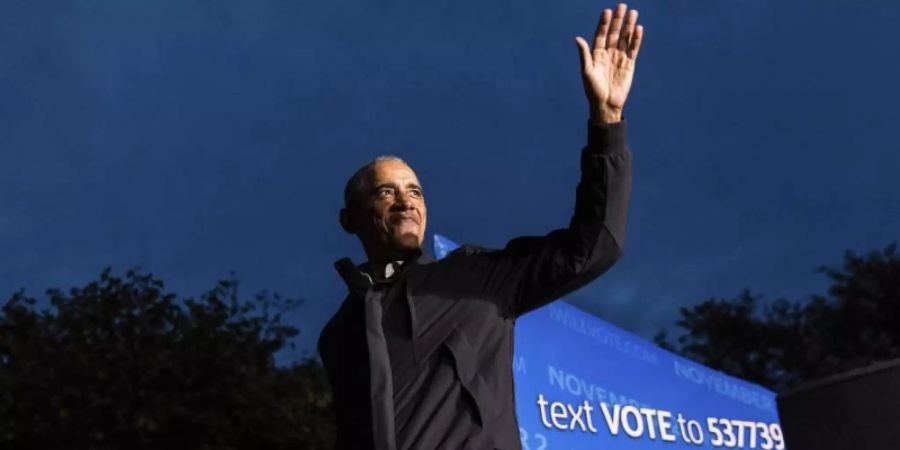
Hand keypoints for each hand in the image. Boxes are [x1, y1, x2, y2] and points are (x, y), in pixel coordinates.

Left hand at [575, 3, 643, 123]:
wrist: (606, 104)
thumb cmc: (593, 90)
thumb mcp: (587, 71)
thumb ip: (584, 54)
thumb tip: (577, 38)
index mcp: (596, 54)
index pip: (601, 35)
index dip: (604, 23)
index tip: (607, 11)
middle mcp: (608, 53)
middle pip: (614, 33)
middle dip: (618, 20)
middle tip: (622, 6)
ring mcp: (619, 58)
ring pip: (625, 38)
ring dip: (628, 26)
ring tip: (633, 13)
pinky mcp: (629, 64)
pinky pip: (633, 49)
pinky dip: (636, 39)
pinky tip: (638, 29)